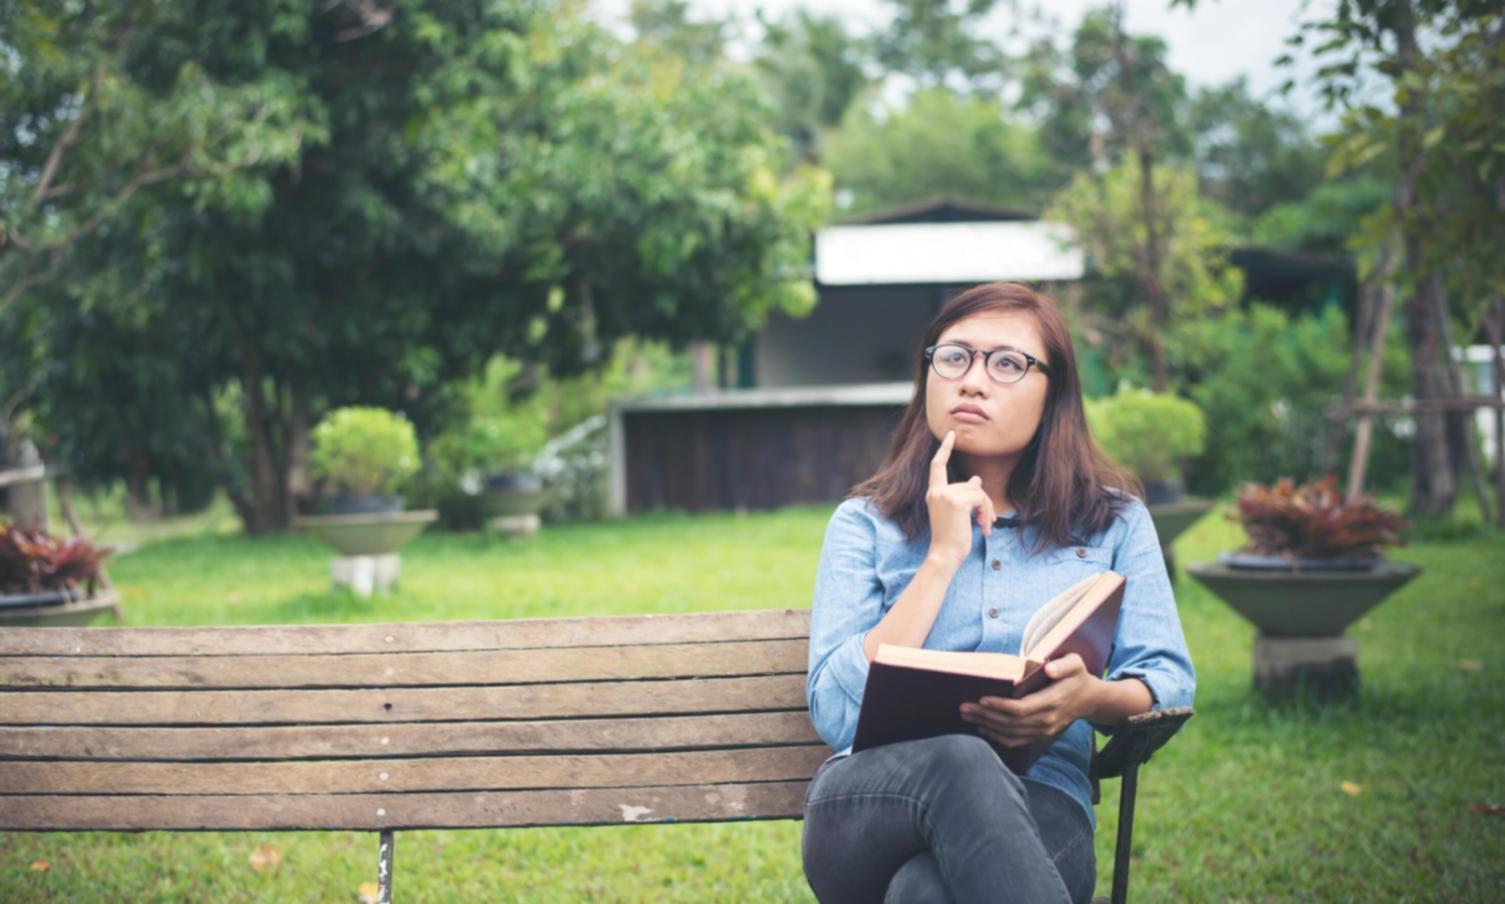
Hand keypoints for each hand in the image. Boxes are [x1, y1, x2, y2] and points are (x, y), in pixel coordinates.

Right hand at [925, 430, 995, 566]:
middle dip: (984, 502)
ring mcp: (945, 495)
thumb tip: (977, 479)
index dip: (944, 449)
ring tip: (986, 526)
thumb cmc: (951, 538)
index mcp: (934, 493)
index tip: (951, 434)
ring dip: (987, 509)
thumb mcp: (959, 514)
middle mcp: (936, 491)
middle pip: (970, 485)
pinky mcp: (955, 501)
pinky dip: (987, 513)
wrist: (945, 555)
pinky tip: (984, 527)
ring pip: (978, 492)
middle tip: (989, 521)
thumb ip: (966, 495)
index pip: (937, 465)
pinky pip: (980, 498)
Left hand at [958, 654, 1100, 746]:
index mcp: (1053, 701)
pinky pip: (1016, 740)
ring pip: (1011, 733)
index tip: (982, 699)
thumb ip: (1064, 665)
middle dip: (985, 716)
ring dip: (987, 725)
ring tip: (966, 716)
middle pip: (1011, 722)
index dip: (1000, 706)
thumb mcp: (1076, 663)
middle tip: (964, 707)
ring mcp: (1044, 731)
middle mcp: (1047, 720)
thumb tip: (1048, 668)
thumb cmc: (1077, 676)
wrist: (1089, 700)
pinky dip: (997, 737)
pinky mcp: (1040, 735)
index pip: (1022, 708)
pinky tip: (982, 728)